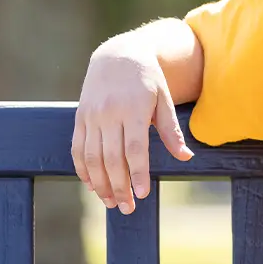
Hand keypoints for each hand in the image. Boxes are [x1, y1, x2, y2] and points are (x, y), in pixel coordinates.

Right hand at [72, 37, 192, 213]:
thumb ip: (171, 130)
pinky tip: (92, 185)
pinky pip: (77, 148)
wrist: (117, 55)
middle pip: (112, 158)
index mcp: (134, 108)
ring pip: (92, 157)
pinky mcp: (80, 118)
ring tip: (111, 202)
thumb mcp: (163, 99)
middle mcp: (109, 113)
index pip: (135, 148)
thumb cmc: (147, 79)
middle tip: (127, 208)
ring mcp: (91, 116)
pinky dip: (83, 169)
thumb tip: (185, 157)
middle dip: (119, 187)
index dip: (138, 173)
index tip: (142, 194)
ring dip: (100, 183)